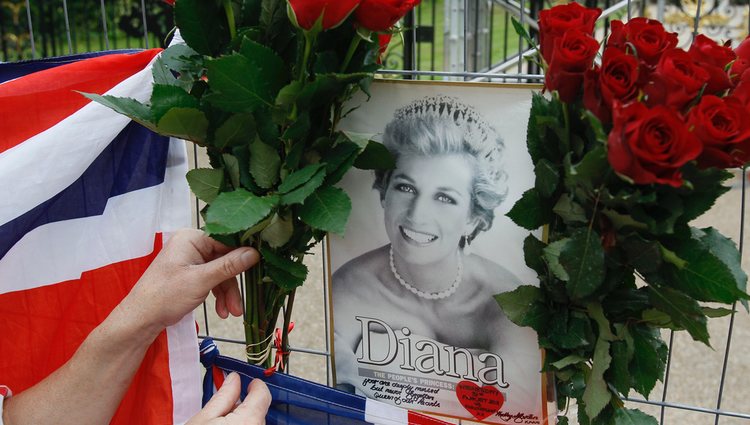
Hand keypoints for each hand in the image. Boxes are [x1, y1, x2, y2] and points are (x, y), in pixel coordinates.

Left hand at [119, 229, 259, 335]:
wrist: (141, 320)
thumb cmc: (165, 296)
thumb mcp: (201, 281)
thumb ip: (229, 266)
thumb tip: (255, 252)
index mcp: (192, 238)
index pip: (227, 241)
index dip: (243, 256)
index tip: (259, 270)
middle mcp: (192, 244)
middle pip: (226, 259)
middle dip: (233, 284)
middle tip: (240, 305)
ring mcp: (191, 259)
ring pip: (221, 272)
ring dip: (227, 293)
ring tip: (231, 314)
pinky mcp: (191, 273)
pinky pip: (212, 280)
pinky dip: (218, 295)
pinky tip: (222, 311)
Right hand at [187, 373, 270, 424]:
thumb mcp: (204, 418)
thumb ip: (223, 396)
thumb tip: (233, 379)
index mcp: (248, 420)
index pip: (263, 394)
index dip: (256, 384)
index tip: (249, 381)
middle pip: (259, 409)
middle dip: (245, 403)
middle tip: (225, 405)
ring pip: (255, 421)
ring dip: (243, 418)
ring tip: (221, 422)